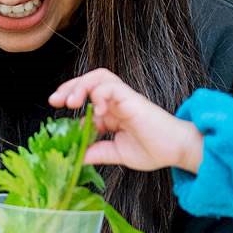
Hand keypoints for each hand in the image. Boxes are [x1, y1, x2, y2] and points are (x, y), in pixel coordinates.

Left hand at [50, 69, 203, 172]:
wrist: (177, 150)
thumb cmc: (154, 150)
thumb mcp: (117, 154)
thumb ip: (97, 152)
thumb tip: (76, 156)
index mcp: (112, 112)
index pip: (86, 97)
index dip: (69, 99)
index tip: (56, 109)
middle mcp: (116, 101)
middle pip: (89, 81)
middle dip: (69, 87)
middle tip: (55, 101)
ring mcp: (124, 98)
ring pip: (98, 77)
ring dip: (81, 85)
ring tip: (71, 101)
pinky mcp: (132, 98)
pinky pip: (111, 86)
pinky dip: (99, 94)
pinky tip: (96, 111)